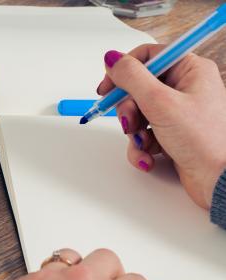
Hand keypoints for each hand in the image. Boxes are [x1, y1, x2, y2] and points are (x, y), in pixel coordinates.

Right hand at [97, 44, 225, 208]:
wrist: (220, 181)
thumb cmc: (205, 141)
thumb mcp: (160, 102)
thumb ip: (131, 77)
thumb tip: (112, 59)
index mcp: (190, 70)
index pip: (147, 57)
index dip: (123, 71)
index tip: (107, 87)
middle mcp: (185, 88)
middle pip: (137, 88)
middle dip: (128, 110)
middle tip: (130, 122)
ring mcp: (178, 112)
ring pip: (137, 113)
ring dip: (134, 132)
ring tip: (143, 143)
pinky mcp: (172, 134)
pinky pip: (144, 134)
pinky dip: (141, 147)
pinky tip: (149, 156)